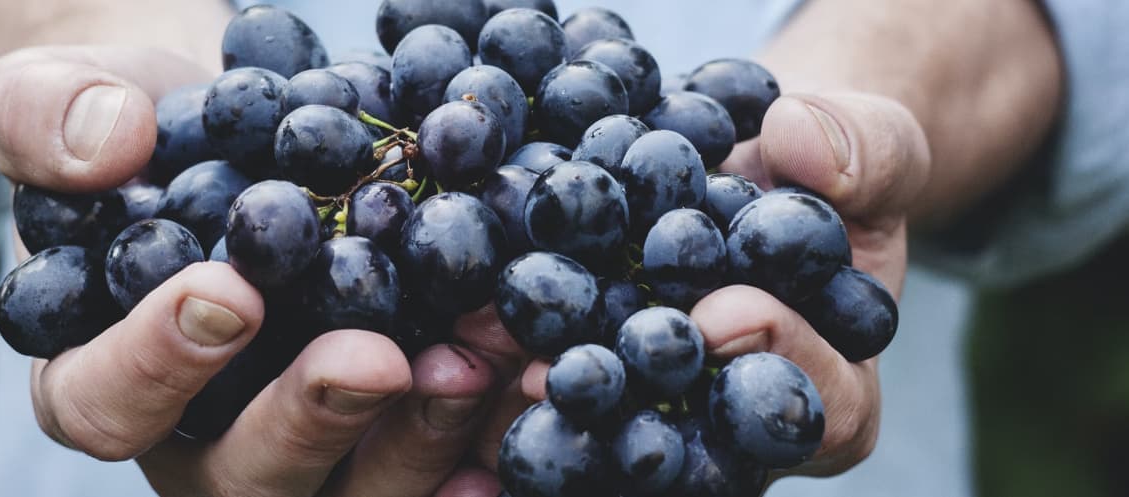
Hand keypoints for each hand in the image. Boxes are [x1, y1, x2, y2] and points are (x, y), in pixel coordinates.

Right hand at [0, 45, 514, 496]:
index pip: (104, 403)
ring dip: (423, 434)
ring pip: (354, 488)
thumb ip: (47, 117)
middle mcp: (202, 438)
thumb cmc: (134, 128)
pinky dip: (488, 438)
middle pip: (243, 477)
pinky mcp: (386, 431)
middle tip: (377, 358)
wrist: (234, 134)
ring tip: (484, 357)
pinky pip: (435, 464)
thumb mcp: (60, 97)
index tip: (230, 291)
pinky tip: (534, 397)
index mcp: (101, 376)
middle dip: (314, 421)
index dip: (159, 364)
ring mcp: (302, 446)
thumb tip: (107, 142)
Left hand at [504, 91, 930, 480]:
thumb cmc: (829, 170)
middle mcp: (741, 420)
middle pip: (701, 444)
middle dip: (636, 405)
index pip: (825, 407)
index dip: (780, 362)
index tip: (726, 314)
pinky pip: (561, 384)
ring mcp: (665, 409)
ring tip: (502, 361)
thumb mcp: (873, 146)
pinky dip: (516, 356)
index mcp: (835, 389)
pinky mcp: (600, 376)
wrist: (753, 166)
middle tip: (571, 375)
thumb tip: (798, 140)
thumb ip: (864, 150)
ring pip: (616, 427)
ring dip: (555, 395)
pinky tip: (470, 328)